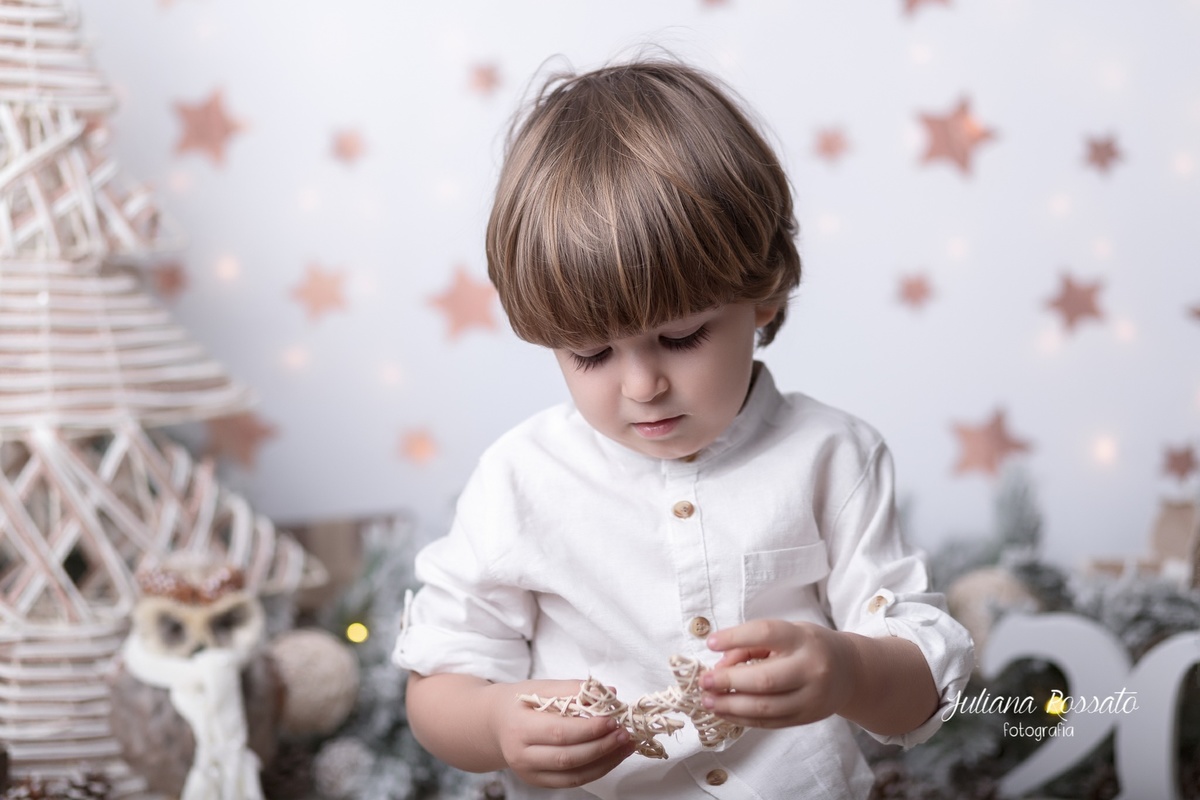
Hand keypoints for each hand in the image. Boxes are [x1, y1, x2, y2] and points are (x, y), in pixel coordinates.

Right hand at [489, 679, 636, 788]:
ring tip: (625, 746)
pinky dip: (596, 771)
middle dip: (601, 746)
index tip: (613, 719)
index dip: (589, 728)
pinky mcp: (538, 782)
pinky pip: (572, 782)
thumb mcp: (540, 687)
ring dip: (604, 762)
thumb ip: (573, 689)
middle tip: (623, 733)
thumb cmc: (520, 702)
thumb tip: (610, 693)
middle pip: (567, 757)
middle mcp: (521, 755)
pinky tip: (612, 756)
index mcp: (519, 727)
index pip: (559, 732)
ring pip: (572, 775)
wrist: (494, 724)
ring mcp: (529, 773)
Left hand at [700, 619, 858, 728]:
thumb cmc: (808, 647)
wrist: (850, 671)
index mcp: (804, 639)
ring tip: (708, 700)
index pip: (767, 634)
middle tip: (704, 682)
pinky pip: (770, 723)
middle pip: (765, 679)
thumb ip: (752, 645)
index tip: (711, 643)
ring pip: (766, 708)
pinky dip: (743, 719)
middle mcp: (811, 669)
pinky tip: (725, 712)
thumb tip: (720, 665)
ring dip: (731, 706)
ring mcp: (810, 698)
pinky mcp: (806, 718)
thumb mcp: (786, 633)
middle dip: (729, 681)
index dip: (735, 638)